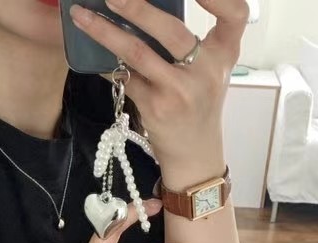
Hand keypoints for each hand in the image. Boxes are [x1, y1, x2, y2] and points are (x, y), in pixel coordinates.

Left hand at [68, 0, 249, 175]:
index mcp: (224, 53)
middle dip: (138, 8)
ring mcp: (180, 91)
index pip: (235, 14)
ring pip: (138, 53)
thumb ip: (193, 41)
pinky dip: (106, 64)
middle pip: (172, 31)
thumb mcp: (209, 69)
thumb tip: (139, 7)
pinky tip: (88, 53)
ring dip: (105, 33)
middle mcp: (207, 71)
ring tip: (82, 17)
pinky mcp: (156, 108)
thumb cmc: (198, 103)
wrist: (194, 153)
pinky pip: (125, 78)